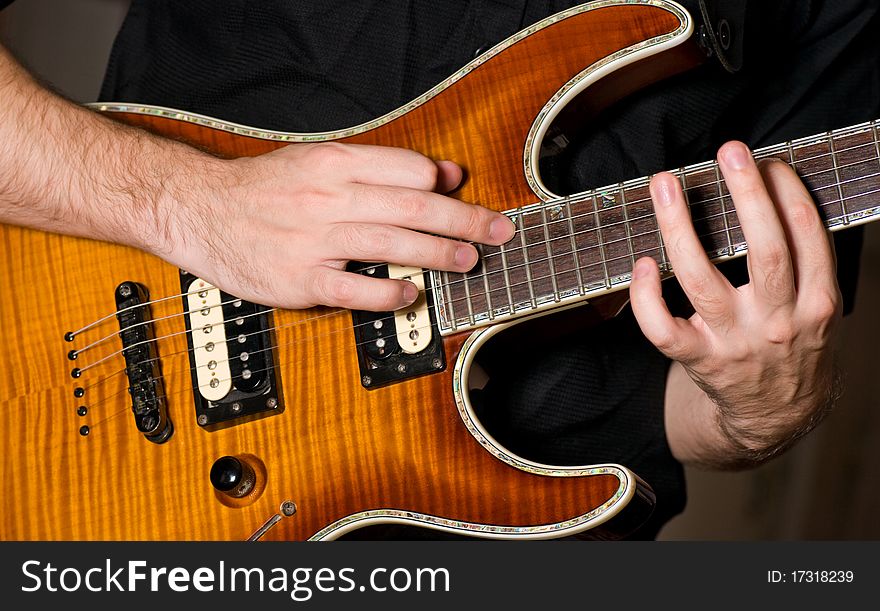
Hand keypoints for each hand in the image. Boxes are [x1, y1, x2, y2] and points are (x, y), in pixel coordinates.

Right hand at [156, 142, 514, 309]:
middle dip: (464, 220)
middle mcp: (329, 198)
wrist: (200, 211)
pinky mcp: (301, 279)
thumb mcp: (319, 160)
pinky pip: (355, 290)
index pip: (407, 169)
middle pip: (412, 208)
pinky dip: (388, 295)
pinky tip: (410, 296)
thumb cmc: (265, 189)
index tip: (467, 197)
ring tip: (469, 260)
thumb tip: (443, 171)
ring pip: (392, 246)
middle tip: (499, 231)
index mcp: (335, 163)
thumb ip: (382, 166)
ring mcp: (316, 241)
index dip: (443, 185)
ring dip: (438, 255)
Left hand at [629, 141, 842, 466]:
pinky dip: (646, 296)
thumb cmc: (794, 350)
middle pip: (764, 250)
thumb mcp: (820, 310)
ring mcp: (735, 343)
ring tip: (665, 185)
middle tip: (729, 152)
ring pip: (703, 279)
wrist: (776, 418)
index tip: (770, 161)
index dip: (788, 193)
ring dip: (680, 227)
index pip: (808, 237)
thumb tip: (776, 196)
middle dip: (747, 195)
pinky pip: (662, 328)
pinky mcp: (698, 360)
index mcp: (817, 304)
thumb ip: (806, 264)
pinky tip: (643, 263)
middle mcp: (778, 323)